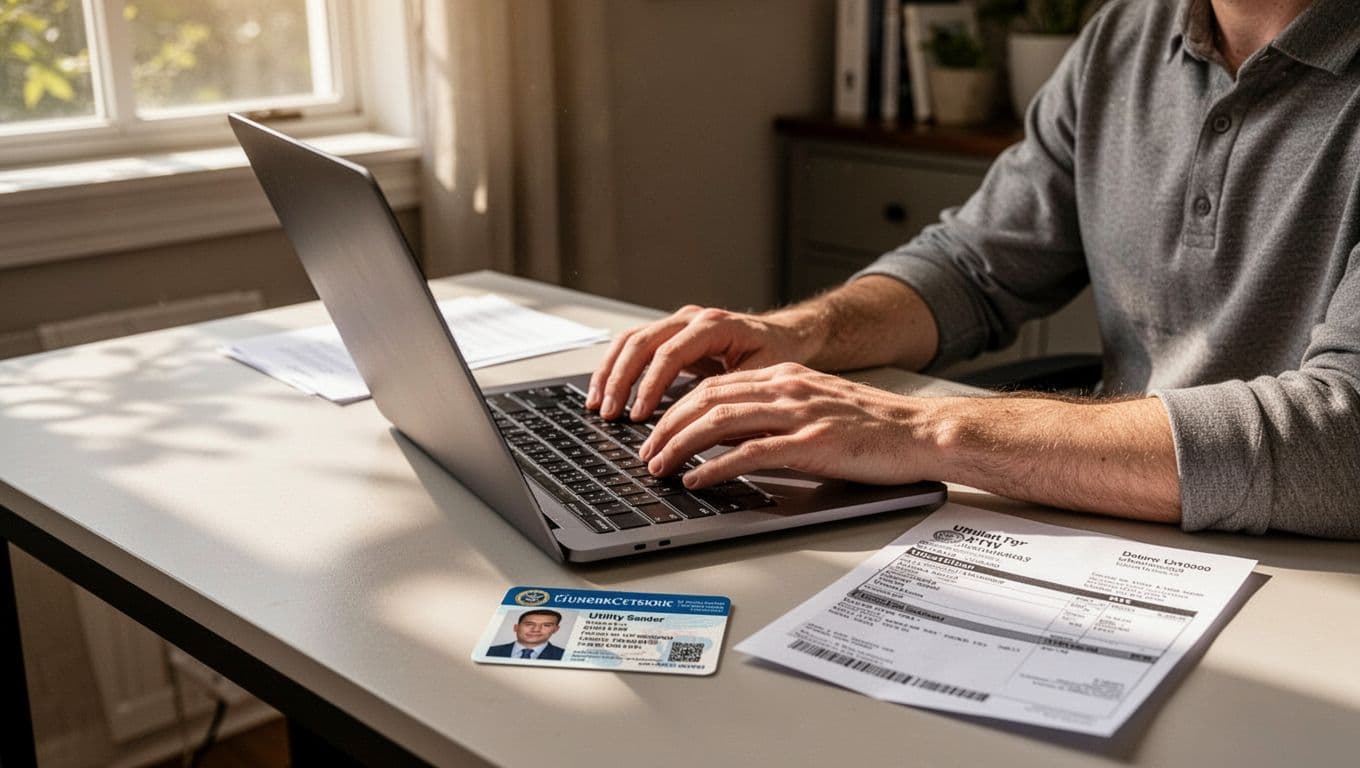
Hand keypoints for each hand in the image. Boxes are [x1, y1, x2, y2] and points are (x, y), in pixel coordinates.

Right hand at [586, 305, 811, 420]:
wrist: (783, 335)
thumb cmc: (775, 354)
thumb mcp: (763, 374)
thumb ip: (734, 393)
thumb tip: (706, 425)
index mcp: (713, 325)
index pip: (670, 352)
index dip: (651, 385)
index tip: (640, 414)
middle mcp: (690, 319)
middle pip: (641, 342)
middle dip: (621, 380)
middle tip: (610, 413)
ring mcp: (677, 324)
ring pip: (630, 341)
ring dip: (610, 374)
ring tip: (598, 406)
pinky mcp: (669, 336)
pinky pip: (633, 347)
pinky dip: (615, 369)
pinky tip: (604, 393)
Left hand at [637, 362, 938, 487]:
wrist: (922, 432)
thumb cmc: (875, 427)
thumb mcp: (816, 407)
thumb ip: (775, 414)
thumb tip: (730, 436)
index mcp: (785, 377)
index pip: (713, 385)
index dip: (675, 408)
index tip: (654, 430)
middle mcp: (787, 388)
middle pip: (706, 399)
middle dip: (666, 426)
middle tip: (645, 452)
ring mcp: (799, 414)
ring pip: (720, 421)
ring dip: (680, 445)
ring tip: (659, 466)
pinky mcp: (813, 444)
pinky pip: (751, 453)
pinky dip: (716, 466)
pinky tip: (697, 479)